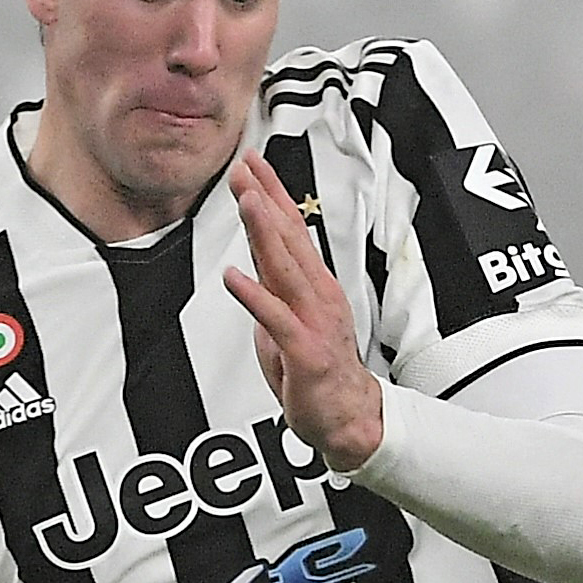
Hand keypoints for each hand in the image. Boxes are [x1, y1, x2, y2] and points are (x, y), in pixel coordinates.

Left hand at [220, 149, 384, 475]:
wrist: (348, 417)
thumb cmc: (319, 371)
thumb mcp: (287, 319)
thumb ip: (272, 287)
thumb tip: (252, 263)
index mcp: (314, 285)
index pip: (290, 230)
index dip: (271, 194)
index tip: (252, 164)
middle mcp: (316, 295)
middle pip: (288, 238)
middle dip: (265, 198)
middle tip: (246, 167)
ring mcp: (312, 320)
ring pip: (285, 268)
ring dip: (264, 232)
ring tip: (247, 201)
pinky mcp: (304, 350)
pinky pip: (275, 319)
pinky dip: (254, 296)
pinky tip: (234, 276)